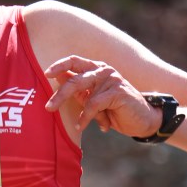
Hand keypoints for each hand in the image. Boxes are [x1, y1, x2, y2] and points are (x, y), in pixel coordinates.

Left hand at [44, 55, 161, 137]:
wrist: (141, 120)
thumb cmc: (114, 110)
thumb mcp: (92, 100)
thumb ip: (78, 91)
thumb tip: (57, 78)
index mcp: (95, 69)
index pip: (74, 61)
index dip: (59, 65)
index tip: (46, 73)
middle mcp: (103, 70)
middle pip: (75, 78)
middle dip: (60, 94)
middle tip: (48, 108)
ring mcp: (111, 79)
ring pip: (85, 93)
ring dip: (81, 113)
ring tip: (79, 125)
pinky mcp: (117, 91)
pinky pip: (94, 105)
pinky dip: (87, 117)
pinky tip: (84, 126)